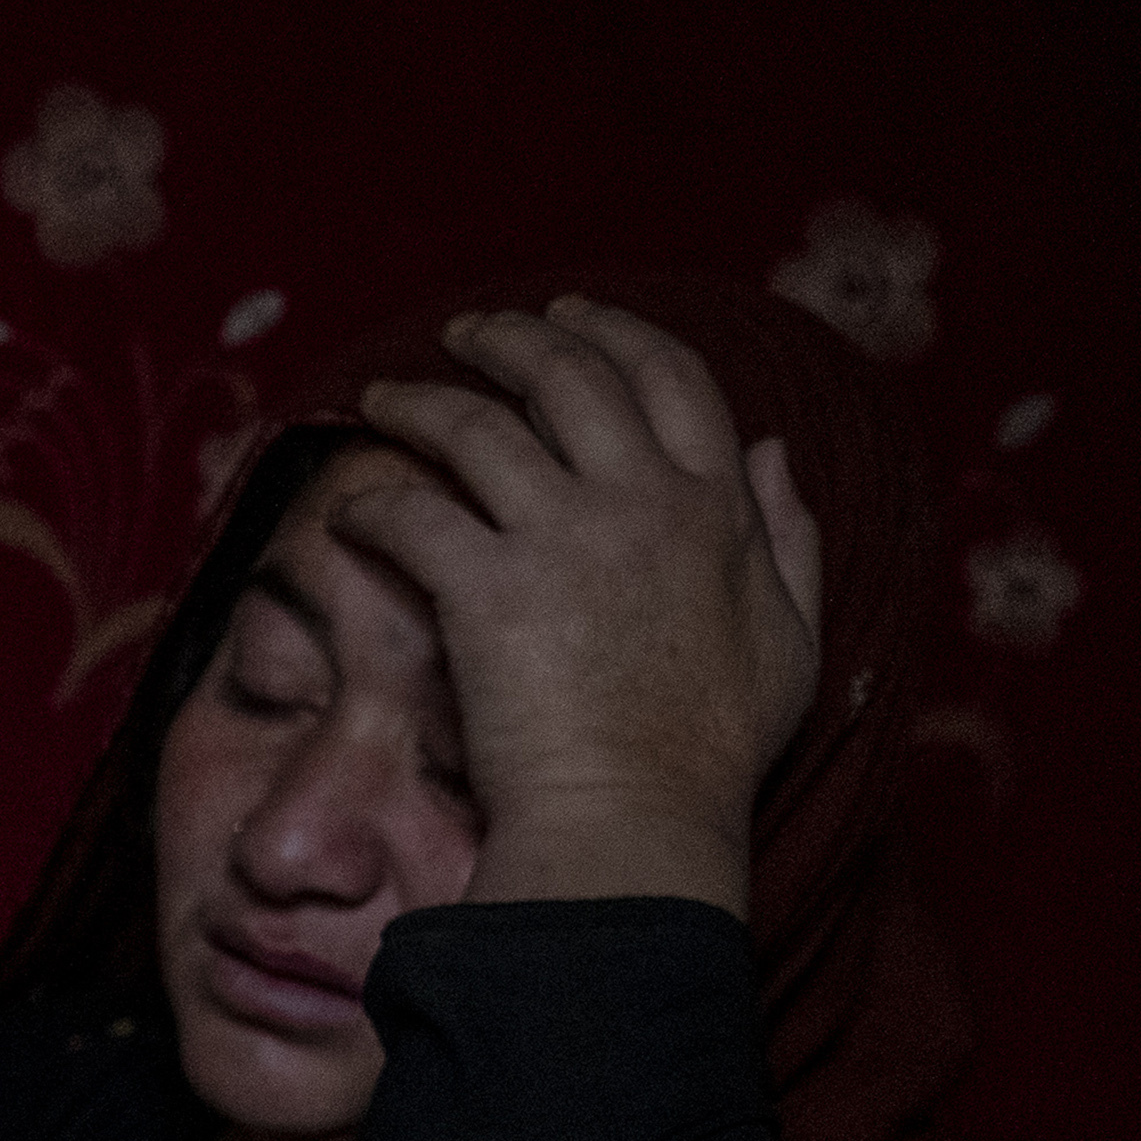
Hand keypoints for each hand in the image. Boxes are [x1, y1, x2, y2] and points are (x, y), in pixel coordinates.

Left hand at [344, 298, 824, 915]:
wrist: (635, 821)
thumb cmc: (710, 754)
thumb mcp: (792, 636)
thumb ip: (791, 537)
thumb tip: (775, 452)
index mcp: (718, 506)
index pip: (672, 378)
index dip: (618, 334)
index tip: (572, 320)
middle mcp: (642, 500)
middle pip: (572, 377)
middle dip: (512, 340)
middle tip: (466, 334)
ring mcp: (561, 539)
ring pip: (480, 426)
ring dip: (425, 399)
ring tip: (385, 395)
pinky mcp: (485, 589)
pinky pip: (412, 513)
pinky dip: (371, 504)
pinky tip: (348, 511)